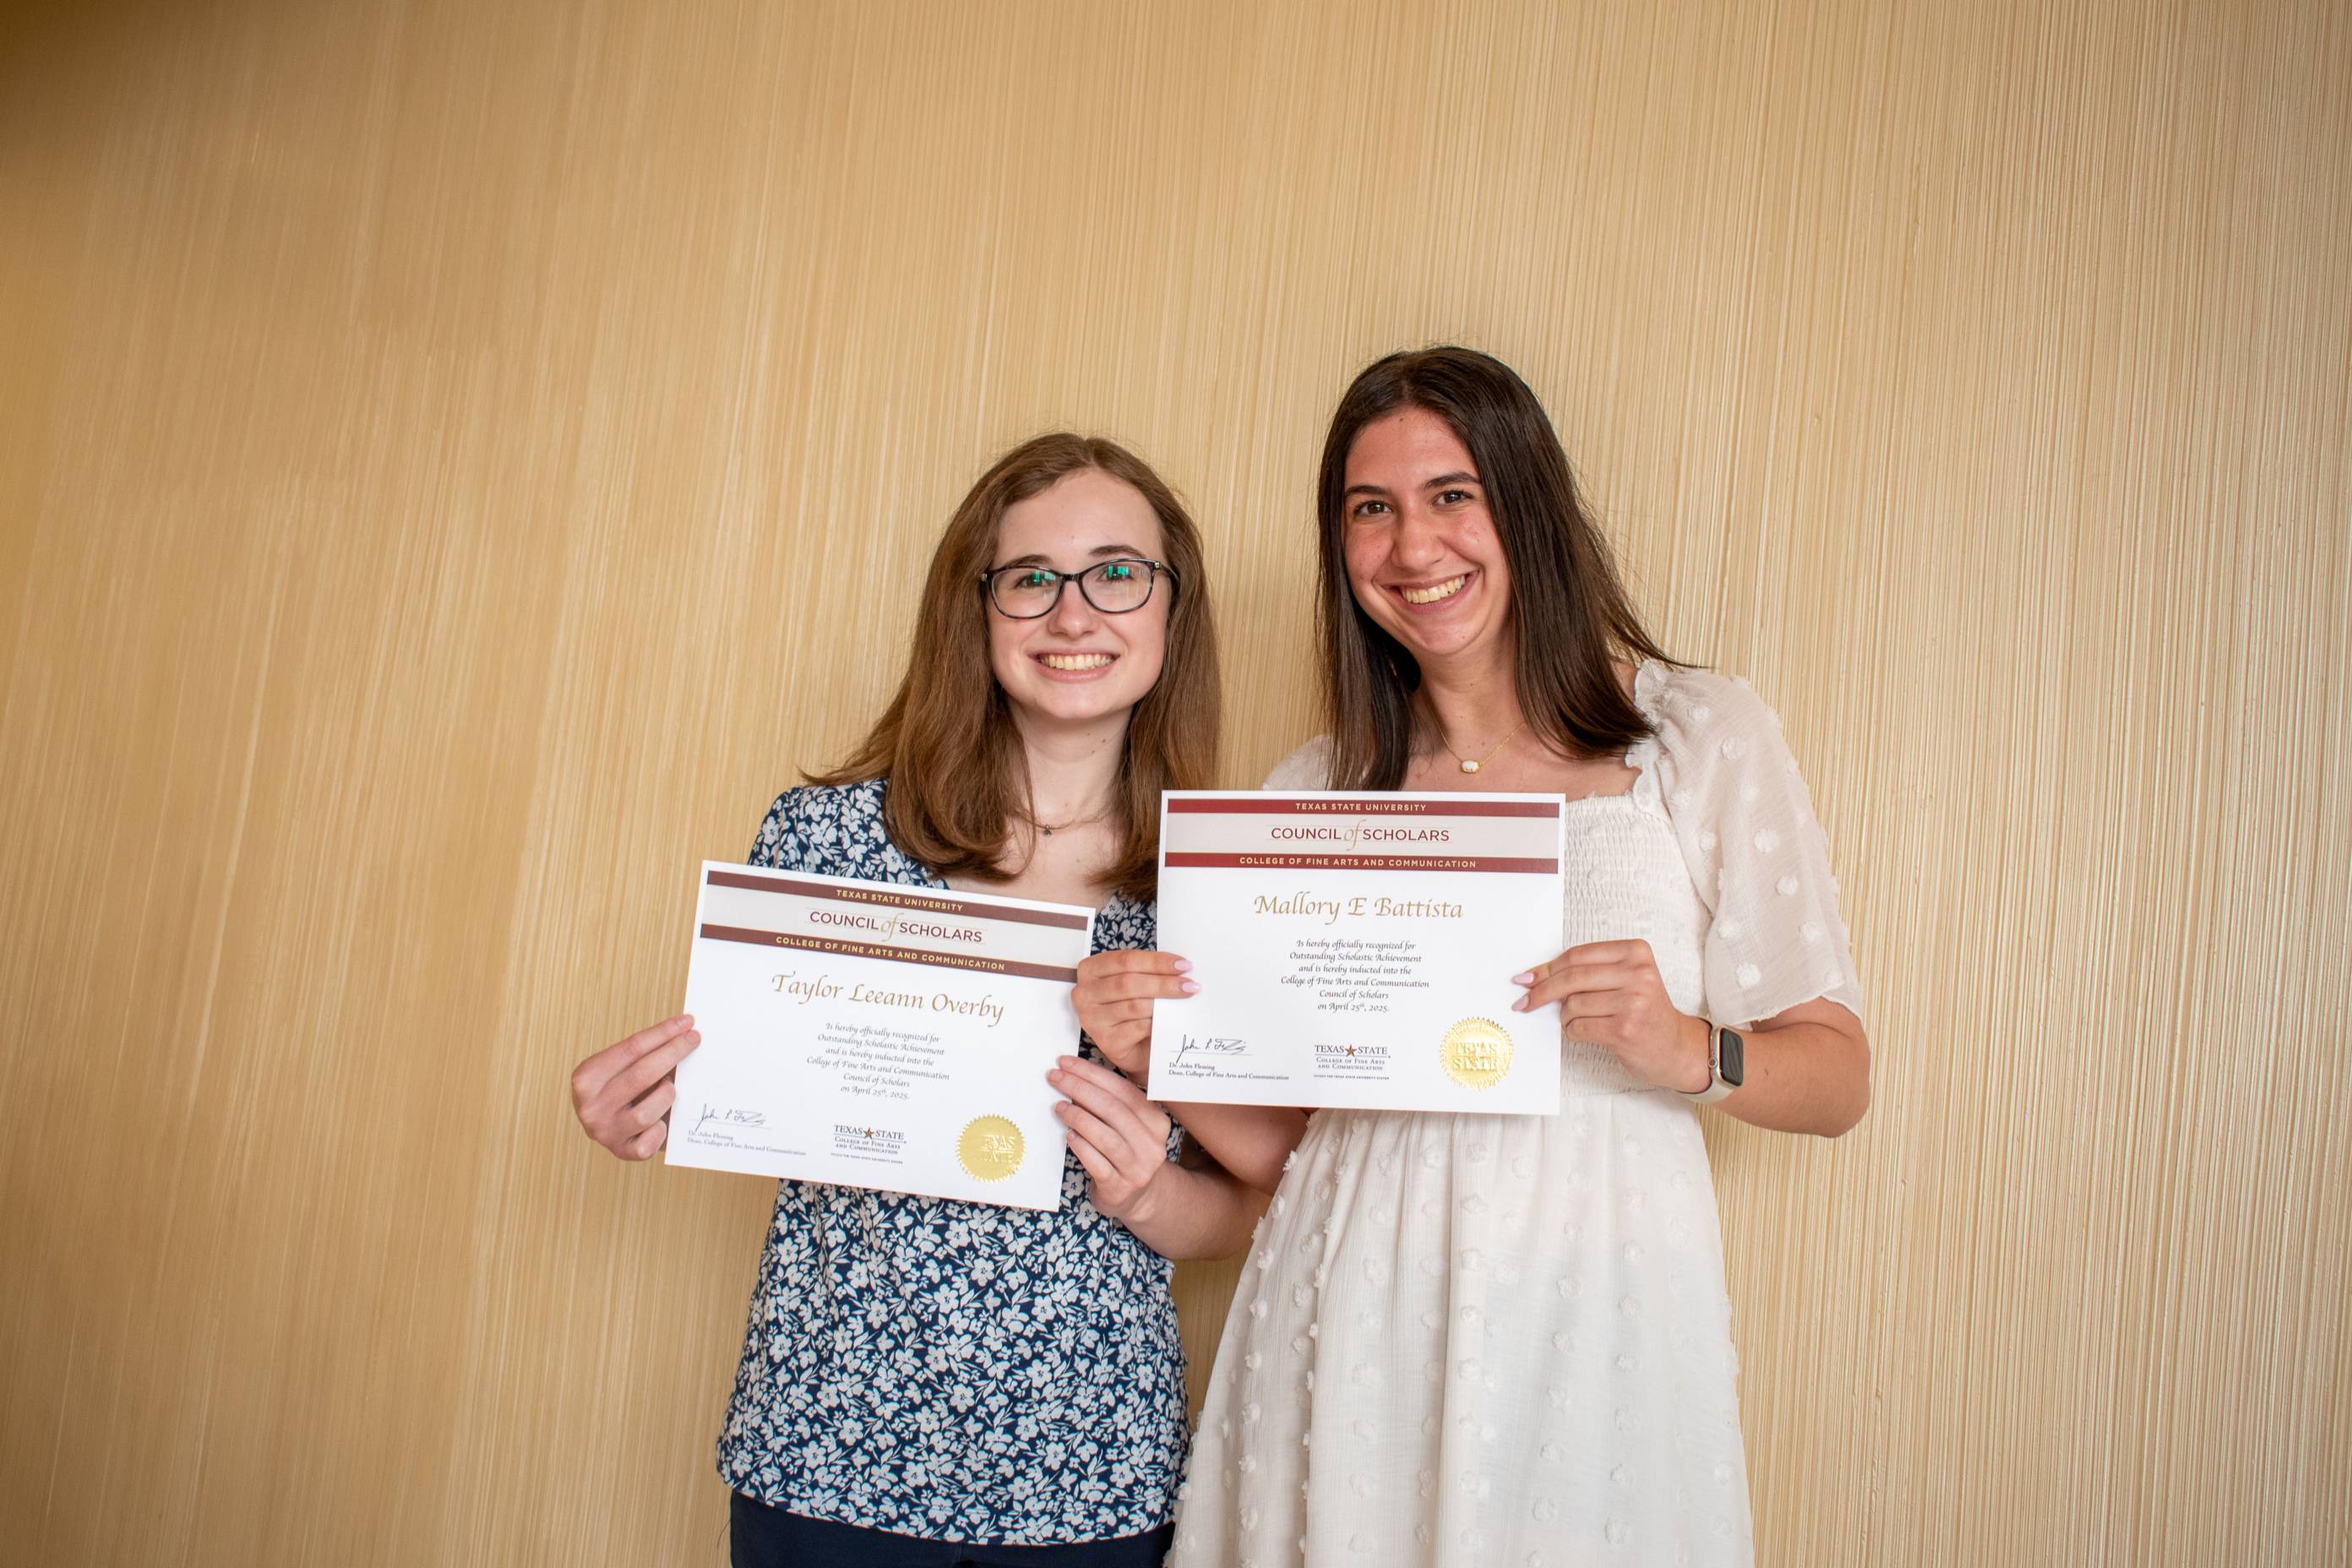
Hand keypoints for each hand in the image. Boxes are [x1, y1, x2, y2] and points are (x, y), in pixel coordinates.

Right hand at [570, 1014, 701, 1158]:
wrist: (603, 1126)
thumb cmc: (619, 1090)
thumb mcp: (620, 1069)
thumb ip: (644, 1055)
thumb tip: (685, 1035)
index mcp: (585, 1078)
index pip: (631, 1048)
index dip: (662, 1033)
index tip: (686, 1022)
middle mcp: (590, 1106)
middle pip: (641, 1075)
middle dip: (673, 1053)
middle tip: (694, 1040)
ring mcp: (605, 1131)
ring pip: (646, 1112)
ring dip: (666, 1095)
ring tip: (668, 1088)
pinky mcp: (621, 1152)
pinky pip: (650, 1142)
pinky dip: (660, 1131)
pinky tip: (661, 1122)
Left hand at [1048, 1053, 1175, 1227]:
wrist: (1137, 1197)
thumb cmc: (1126, 1153)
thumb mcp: (1130, 1127)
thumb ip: (1112, 1105)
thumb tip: (1074, 1075)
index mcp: (1156, 1122)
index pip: (1123, 1090)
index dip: (1092, 1073)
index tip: (1066, 1063)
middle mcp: (1152, 1144)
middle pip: (1113, 1109)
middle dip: (1080, 1088)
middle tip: (1055, 1078)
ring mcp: (1137, 1168)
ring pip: (1106, 1137)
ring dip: (1078, 1117)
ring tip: (1059, 1106)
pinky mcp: (1120, 1188)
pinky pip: (1097, 1163)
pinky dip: (1081, 1147)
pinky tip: (1068, 1136)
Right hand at [1071, 949, 1195, 1078]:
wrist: (1135, 1047)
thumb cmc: (1135, 1009)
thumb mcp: (1137, 983)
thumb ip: (1149, 972)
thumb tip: (1180, 968)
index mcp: (1091, 969)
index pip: (1125, 960)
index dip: (1156, 961)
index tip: (1183, 965)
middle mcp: (1084, 993)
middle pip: (1128, 982)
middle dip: (1163, 983)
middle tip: (1189, 985)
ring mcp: (1092, 1019)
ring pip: (1134, 1006)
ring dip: (1164, 1002)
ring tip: (1185, 1000)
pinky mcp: (1105, 1041)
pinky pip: (1137, 1027)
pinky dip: (1157, 1022)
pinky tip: (1171, 1020)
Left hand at [1512, 940, 1709, 1092]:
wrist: (1676, 1047)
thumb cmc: (1644, 1011)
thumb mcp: (1626, 979)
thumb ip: (1590, 972)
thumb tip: (1535, 977)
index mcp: (1636, 952)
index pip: (1578, 955)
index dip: (1546, 968)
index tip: (1526, 979)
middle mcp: (1638, 973)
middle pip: (1571, 978)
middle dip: (1541, 991)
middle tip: (1524, 1002)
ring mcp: (1633, 1002)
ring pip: (1573, 1004)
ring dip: (1565, 1016)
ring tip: (1577, 1021)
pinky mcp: (1625, 1030)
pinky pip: (1579, 1027)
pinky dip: (1572, 1031)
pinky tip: (1583, 1033)